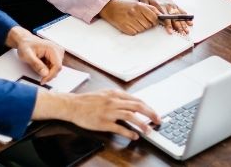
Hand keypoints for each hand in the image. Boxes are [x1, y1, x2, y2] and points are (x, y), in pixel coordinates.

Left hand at [8, 28, 63, 83]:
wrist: (25, 41)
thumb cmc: (26, 46)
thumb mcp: (27, 56)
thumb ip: (36, 65)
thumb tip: (45, 73)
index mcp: (52, 48)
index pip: (57, 66)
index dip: (50, 76)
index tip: (43, 80)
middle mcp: (57, 50)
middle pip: (57, 68)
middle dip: (48, 74)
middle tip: (38, 73)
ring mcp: (57, 53)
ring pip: (56, 68)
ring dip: (47, 71)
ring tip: (37, 64)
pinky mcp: (56, 56)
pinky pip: (54, 66)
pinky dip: (47, 68)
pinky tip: (40, 64)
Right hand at [33, 89, 160, 139]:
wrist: (73, 105)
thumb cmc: (88, 101)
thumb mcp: (105, 94)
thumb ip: (119, 98)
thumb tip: (133, 105)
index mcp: (115, 94)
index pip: (137, 100)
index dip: (148, 107)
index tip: (155, 113)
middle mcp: (113, 101)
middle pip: (137, 106)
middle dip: (150, 113)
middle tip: (158, 120)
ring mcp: (109, 112)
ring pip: (130, 116)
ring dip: (142, 124)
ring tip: (148, 130)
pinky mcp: (103, 122)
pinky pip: (119, 127)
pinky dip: (129, 132)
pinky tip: (134, 136)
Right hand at [99, 0, 158, 34]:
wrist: (110, 8)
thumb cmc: (126, 6)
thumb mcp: (139, 4)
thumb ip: (151, 9)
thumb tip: (161, 16)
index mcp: (139, 6)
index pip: (154, 17)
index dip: (155, 21)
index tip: (153, 21)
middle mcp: (135, 13)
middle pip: (148, 25)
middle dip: (147, 24)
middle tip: (141, 20)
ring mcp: (129, 20)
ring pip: (142, 30)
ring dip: (140, 28)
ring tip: (134, 22)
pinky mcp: (124, 27)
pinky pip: (135, 33)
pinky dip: (134, 30)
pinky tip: (130, 25)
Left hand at [139, 0, 190, 34]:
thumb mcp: (145, 4)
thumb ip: (149, 12)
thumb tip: (153, 20)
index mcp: (160, 6)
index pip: (165, 17)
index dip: (168, 25)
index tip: (170, 32)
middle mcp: (167, 6)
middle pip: (174, 18)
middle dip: (178, 26)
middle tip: (182, 33)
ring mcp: (172, 5)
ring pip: (179, 15)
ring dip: (183, 23)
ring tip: (186, 31)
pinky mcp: (175, 5)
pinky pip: (181, 11)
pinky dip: (186, 17)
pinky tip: (190, 22)